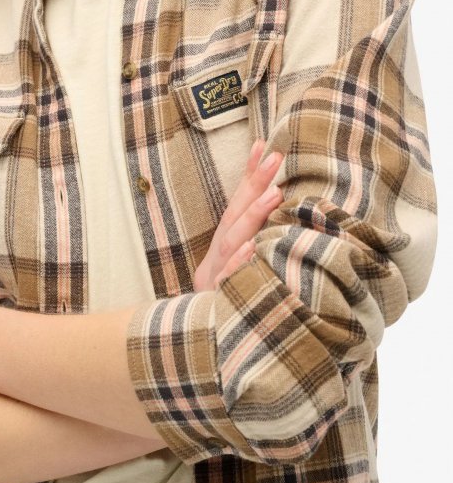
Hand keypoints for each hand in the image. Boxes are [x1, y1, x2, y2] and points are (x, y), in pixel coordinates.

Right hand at [193, 138, 283, 291]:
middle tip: (276, 157)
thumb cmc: (230, 296)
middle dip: (255, 184)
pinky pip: (230, 278)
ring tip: (275, 193)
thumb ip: (257, 238)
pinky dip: (239, 262)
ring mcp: (218, 274)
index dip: (250, 174)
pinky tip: (252, 247)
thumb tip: (281, 204)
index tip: (263, 145)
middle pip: (235, 214)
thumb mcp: (241, 264)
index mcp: (227, 242)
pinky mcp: (219, 298)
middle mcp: (220, 252)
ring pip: (232, 241)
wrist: (201, 337)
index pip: (239, 203)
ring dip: (253, 216)